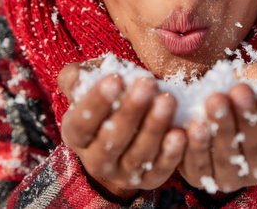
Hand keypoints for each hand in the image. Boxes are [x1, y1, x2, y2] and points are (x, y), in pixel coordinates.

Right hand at [58, 62, 185, 200]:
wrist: (130, 122)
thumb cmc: (110, 93)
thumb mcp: (90, 81)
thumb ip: (78, 77)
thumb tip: (78, 78)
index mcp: (76, 135)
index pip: (82, 123)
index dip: (97, 102)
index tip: (115, 78)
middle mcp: (96, 160)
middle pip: (111, 140)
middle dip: (130, 110)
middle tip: (147, 84)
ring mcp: (123, 173)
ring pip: (138, 155)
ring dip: (154, 127)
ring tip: (168, 100)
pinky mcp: (149, 180)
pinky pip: (160, 169)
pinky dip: (171, 153)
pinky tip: (180, 132)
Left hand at [178, 72, 256, 193]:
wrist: (204, 93)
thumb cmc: (241, 89)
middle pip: (255, 147)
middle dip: (248, 118)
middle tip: (240, 91)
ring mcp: (228, 175)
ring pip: (227, 157)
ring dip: (222, 128)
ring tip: (215, 101)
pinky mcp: (200, 175)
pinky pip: (198, 163)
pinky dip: (195, 145)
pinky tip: (193, 125)